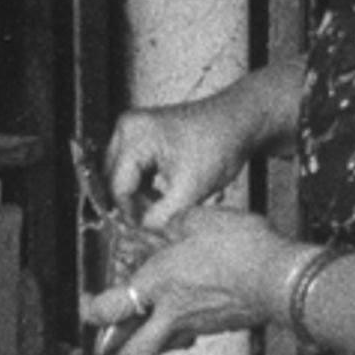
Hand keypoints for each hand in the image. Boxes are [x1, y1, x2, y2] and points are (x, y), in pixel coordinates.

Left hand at [83, 200, 286, 354]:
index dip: (90, 312)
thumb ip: (176, 225)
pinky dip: (180, 331)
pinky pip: (190, 336)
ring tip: (146, 329)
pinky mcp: (219, 329)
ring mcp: (196, 326)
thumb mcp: (200, 220)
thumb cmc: (242, 250)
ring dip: (148, 344)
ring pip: (160, 349)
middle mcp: (171, 313)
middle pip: (129, 353)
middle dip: (114, 353)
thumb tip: (171, 228)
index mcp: (157, 284)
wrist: (279, 277)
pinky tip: (187, 313)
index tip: (88, 306)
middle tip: (110, 342)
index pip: (108, 310)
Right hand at [104, 78, 262, 228]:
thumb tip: (144, 231)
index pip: (118, 186)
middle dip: (133, 205)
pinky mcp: (144, 137)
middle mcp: (127, 128)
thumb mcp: (190, 189)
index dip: (131, 213)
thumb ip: (162, 216)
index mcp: (134, 135)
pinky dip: (145, 188)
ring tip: (162, 212)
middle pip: (115, 180)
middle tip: (153, 225)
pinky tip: (163, 198)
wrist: (239, 122)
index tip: (146, 231)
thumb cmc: (219, 144)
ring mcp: (134, 131)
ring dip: (139, 197)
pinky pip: (133, 170)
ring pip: (123, 177)